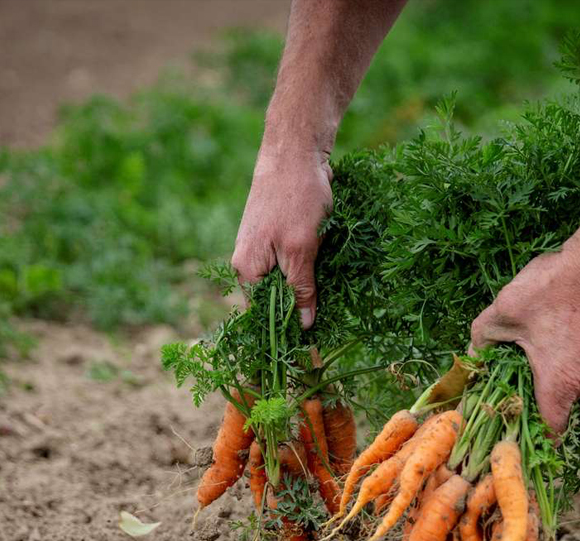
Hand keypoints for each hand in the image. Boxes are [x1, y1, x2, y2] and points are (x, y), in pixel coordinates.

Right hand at [231, 145, 332, 328]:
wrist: (295, 150)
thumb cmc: (295, 198)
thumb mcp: (301, 249)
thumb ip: (300, 288)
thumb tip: (303, 326)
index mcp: (247, 270)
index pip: (262, 317)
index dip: (285, 333)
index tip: (310, 350)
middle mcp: (250, 263)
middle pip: (273, 302)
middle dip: (298, 312)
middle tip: (327, 326)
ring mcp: (263, 249)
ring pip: (285, 283)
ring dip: (307, 290)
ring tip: (332, 304)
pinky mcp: (279, 237)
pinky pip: (293, 264)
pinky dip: (310, 270)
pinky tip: (329, 274)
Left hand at [470, 234, 579, 433]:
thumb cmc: (553, 288)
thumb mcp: (503, 312)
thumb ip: (480, 341)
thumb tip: (470, 359)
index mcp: (559, 384)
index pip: (549, 434)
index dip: (528, 436)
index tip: (510, 425)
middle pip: (557, 405)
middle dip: (532, 395)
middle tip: (508, 374)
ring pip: (571, 382)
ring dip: (551, 372)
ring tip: (532, 346)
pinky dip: (570, 356)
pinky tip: (556, 329)